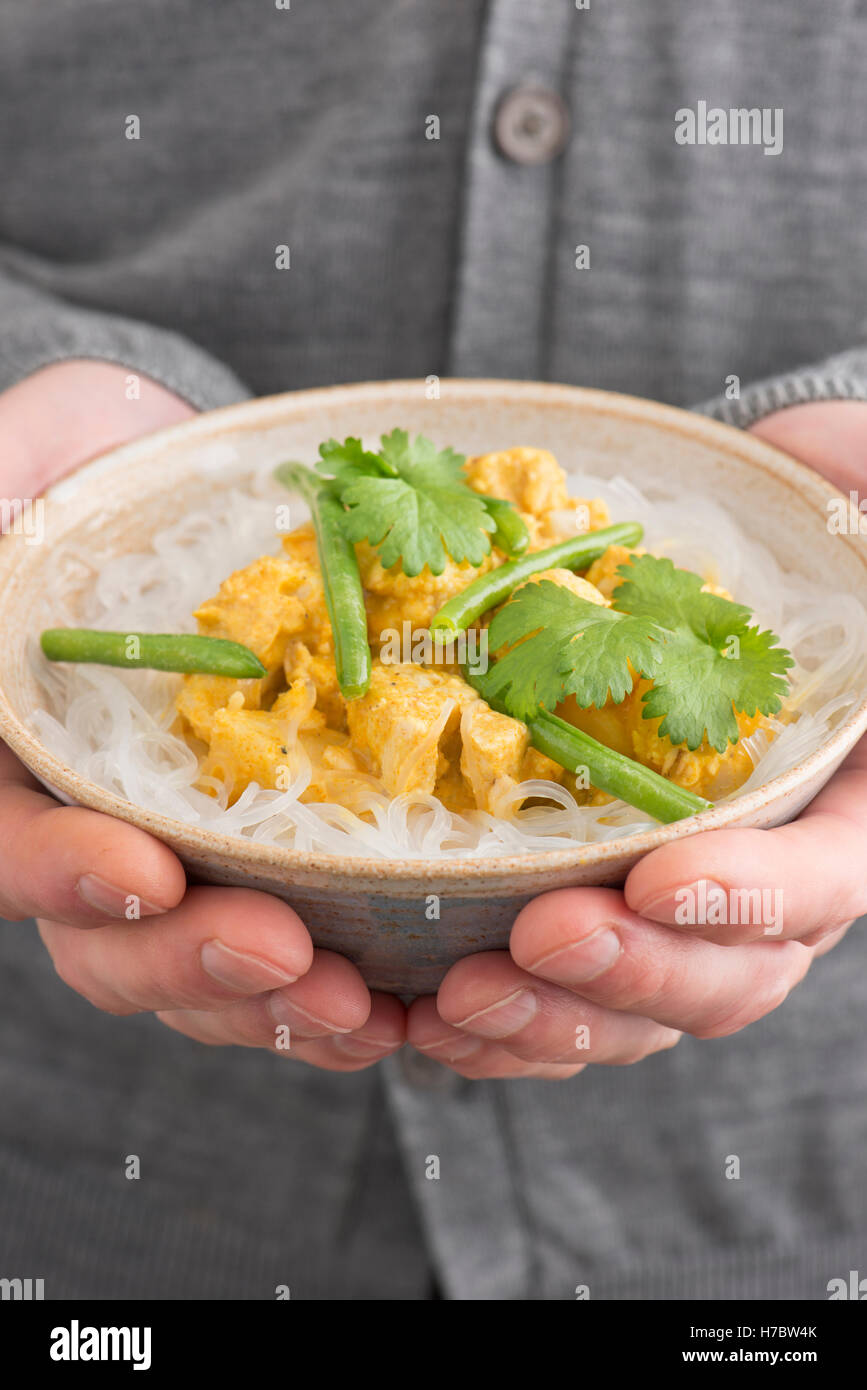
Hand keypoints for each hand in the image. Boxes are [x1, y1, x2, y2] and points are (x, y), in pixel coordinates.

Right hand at [1, 361, 404, 1068]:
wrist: (171, 479)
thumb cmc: (69, 474)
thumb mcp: (6, 478)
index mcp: (9, 761)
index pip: (4, 844)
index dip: (60, 874)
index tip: (145, 870)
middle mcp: (82, 823)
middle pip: (106, 943)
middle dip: (193, 962)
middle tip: (286, 956)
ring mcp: (180, 847)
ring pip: (205, 971)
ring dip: (280, 1006)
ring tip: (362, 1007)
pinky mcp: (274, 847)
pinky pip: (298, 945)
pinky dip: (344, 983)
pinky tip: (405, 997)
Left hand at [408, 399, 866, 1078]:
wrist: (763, 530)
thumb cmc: (829, 521)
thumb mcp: (866, 514)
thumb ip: (859, 524)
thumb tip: (850, 492)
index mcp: (848, 802)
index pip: (828, 877)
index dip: (755, 897)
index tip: (664, 877)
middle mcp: (776, 867)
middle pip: (725, 973)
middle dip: (629, 971)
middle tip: (539, 939)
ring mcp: (685, 890)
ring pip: (636, 1001)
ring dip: (547, 1017)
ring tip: (457, 1002)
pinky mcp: (597, 882)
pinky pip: (560, 982)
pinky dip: (501, 1011)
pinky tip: (427, 1010)